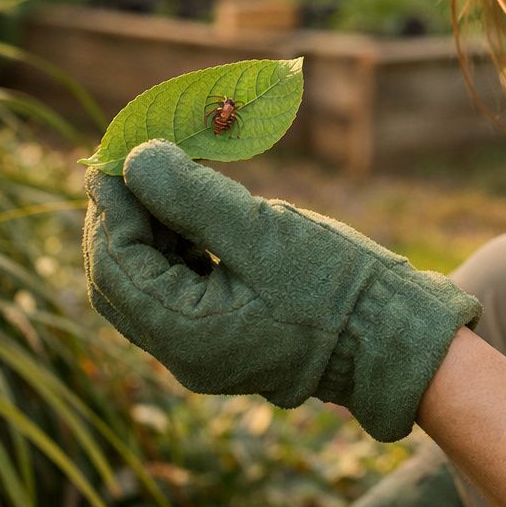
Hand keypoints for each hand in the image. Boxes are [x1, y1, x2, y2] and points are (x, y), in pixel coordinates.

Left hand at [81, 139, 480, 441]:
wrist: (396, 336)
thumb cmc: (336, 285)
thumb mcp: (262, 231)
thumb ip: (192, 197)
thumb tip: (134, 160)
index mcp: (185, 336)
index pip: (116, 265)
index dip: (110, 206)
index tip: (117, 153)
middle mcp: (184, 353)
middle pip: (121, 279)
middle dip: (120, 218)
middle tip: (131, 161)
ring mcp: (205, 348)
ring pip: (149, 282)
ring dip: (149, 229)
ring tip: (166, 175)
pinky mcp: (227, 335)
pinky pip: (181, 289)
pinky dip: (177, 247)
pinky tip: (193, 209)